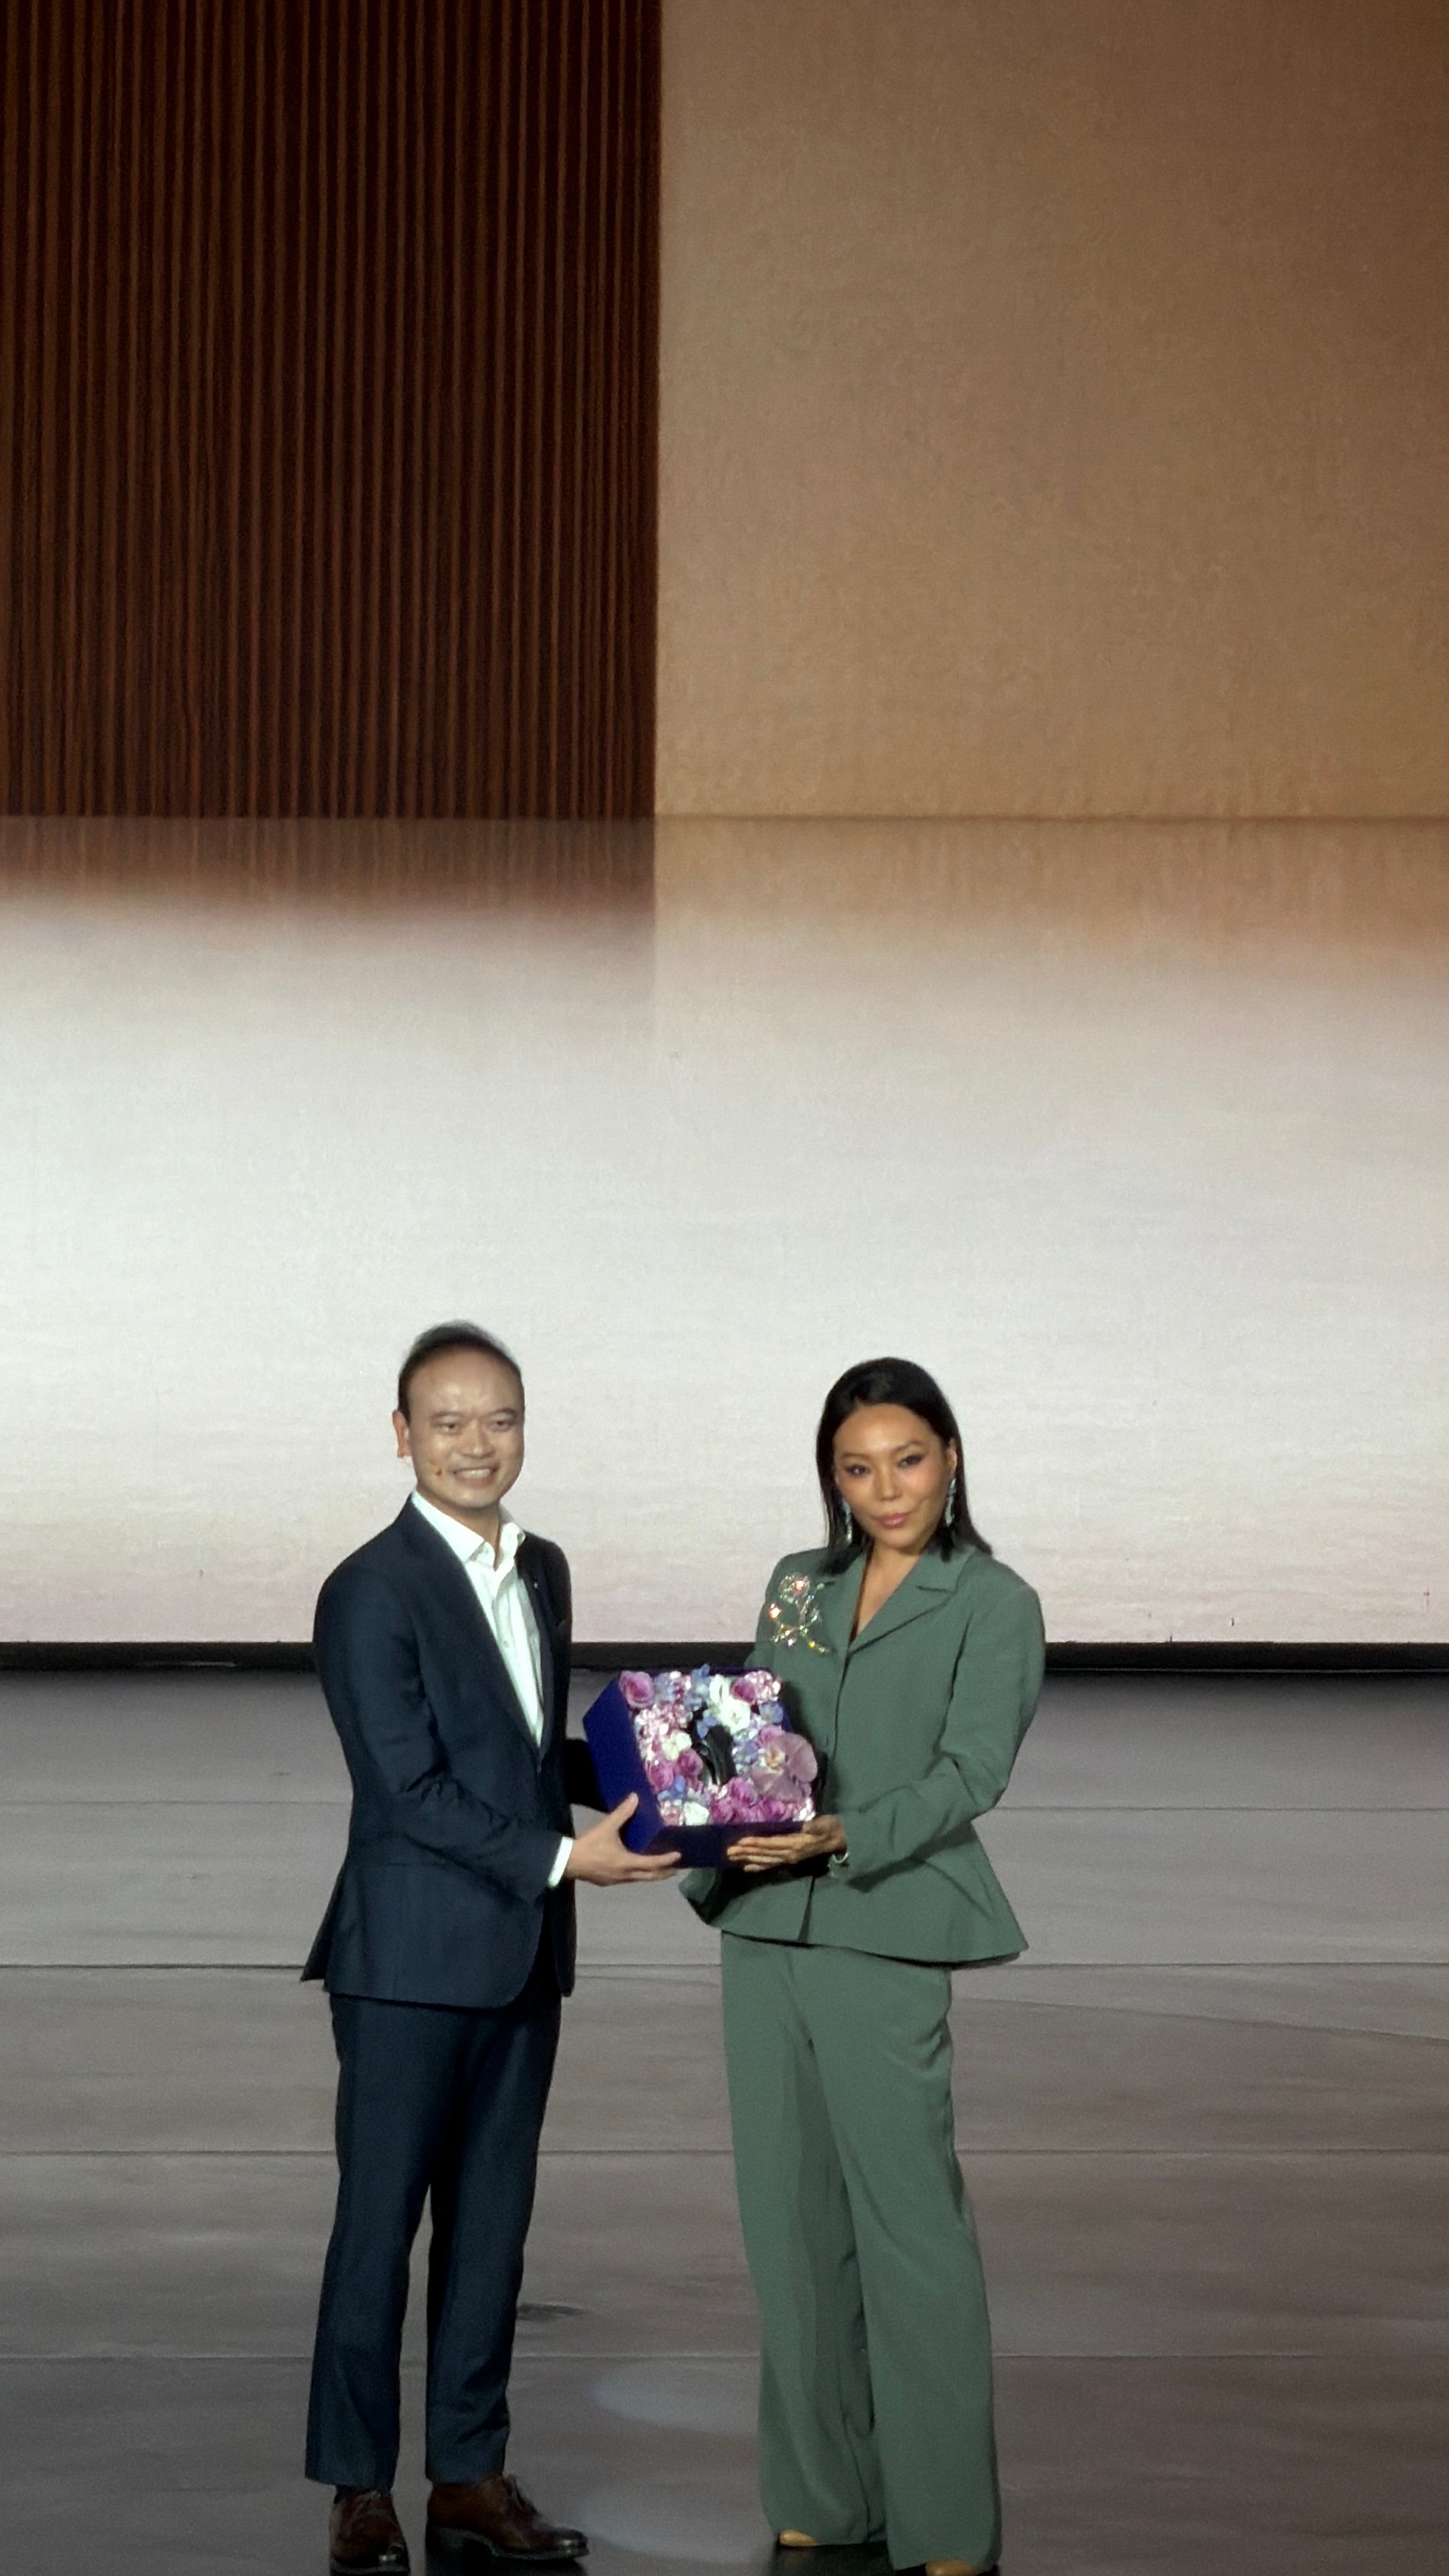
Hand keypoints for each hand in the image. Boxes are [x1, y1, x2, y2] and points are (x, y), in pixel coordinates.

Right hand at [563, 1794, 680, 1884]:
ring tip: (659, 1868)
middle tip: (675, 1868)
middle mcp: (626, 1875)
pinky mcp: (608, 1882)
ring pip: (639, 1879)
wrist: (569, 1862)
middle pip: (650, 1877)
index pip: (653, 1863)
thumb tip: (635, 1797)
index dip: (667, 1860)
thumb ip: (622, 1813)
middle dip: (664, 1872)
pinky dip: (638, 1874)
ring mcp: (617, 1881)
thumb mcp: (607, 1827)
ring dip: (651, 1874)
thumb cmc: (590, 1845)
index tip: (679, 1856)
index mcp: (627, 1863)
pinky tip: (635, 1869)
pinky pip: (628, 1879)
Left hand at [726, 1815, 846, 1874]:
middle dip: (746, 1852)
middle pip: (764, 1854)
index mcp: (796, 1844)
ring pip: (765, 1860)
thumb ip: (816, 1827)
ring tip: (732, 1858)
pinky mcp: (789, 1860)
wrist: (839, 1840)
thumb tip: (806, 1827)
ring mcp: (789, 1859)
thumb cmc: (831, 1828)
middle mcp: (790, 1854)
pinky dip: (759, 1866)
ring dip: (748, 1859)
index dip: (757, 1843)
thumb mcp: (825, 1824)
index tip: (741, 1841)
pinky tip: (747, 1867)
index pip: (772, 1844)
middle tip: (728, 1851)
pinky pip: (771, 1865)